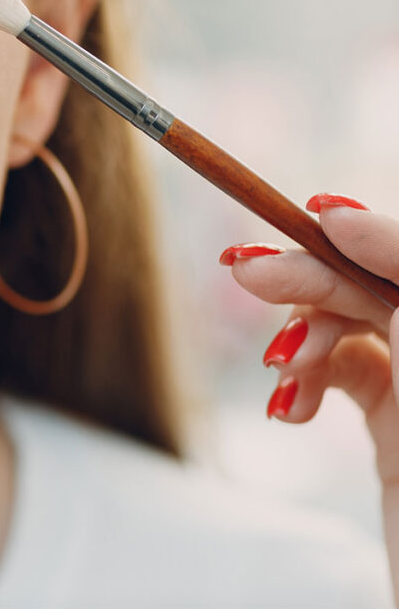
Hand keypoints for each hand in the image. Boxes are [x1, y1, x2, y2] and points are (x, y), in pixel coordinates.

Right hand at [226, 193, 398, 593]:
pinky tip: (288, 405)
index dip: (366, 229)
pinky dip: (303, 378)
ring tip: (278, 375)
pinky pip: (340, 368)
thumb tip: (337, 212)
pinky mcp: (394, 413)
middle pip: (370, 281)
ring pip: (346, 320)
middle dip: (308, 279)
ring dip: (299, 337)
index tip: (306, 215)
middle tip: (241, 273)